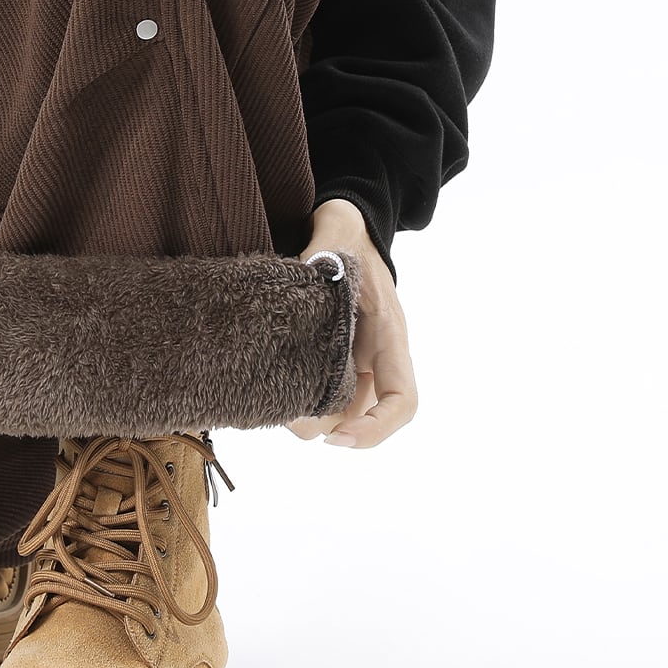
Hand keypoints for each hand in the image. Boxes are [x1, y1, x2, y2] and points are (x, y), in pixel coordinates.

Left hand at [285, 198, 417, 448]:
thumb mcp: (335, 241)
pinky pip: (321, 392)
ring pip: (336, 410)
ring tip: (268, 396)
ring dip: (305, 413)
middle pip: (359, 415)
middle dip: (321, 424)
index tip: (336, 438)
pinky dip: (296, 397)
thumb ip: (320, 260)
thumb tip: (305, 274)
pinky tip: (267, 385)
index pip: (401, 399)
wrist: (348, 229)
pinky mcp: (333, 357)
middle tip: (280, 413)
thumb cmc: (346, 234)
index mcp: (387, 334)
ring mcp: (355, 359)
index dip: (375, 428)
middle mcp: (375, 355)